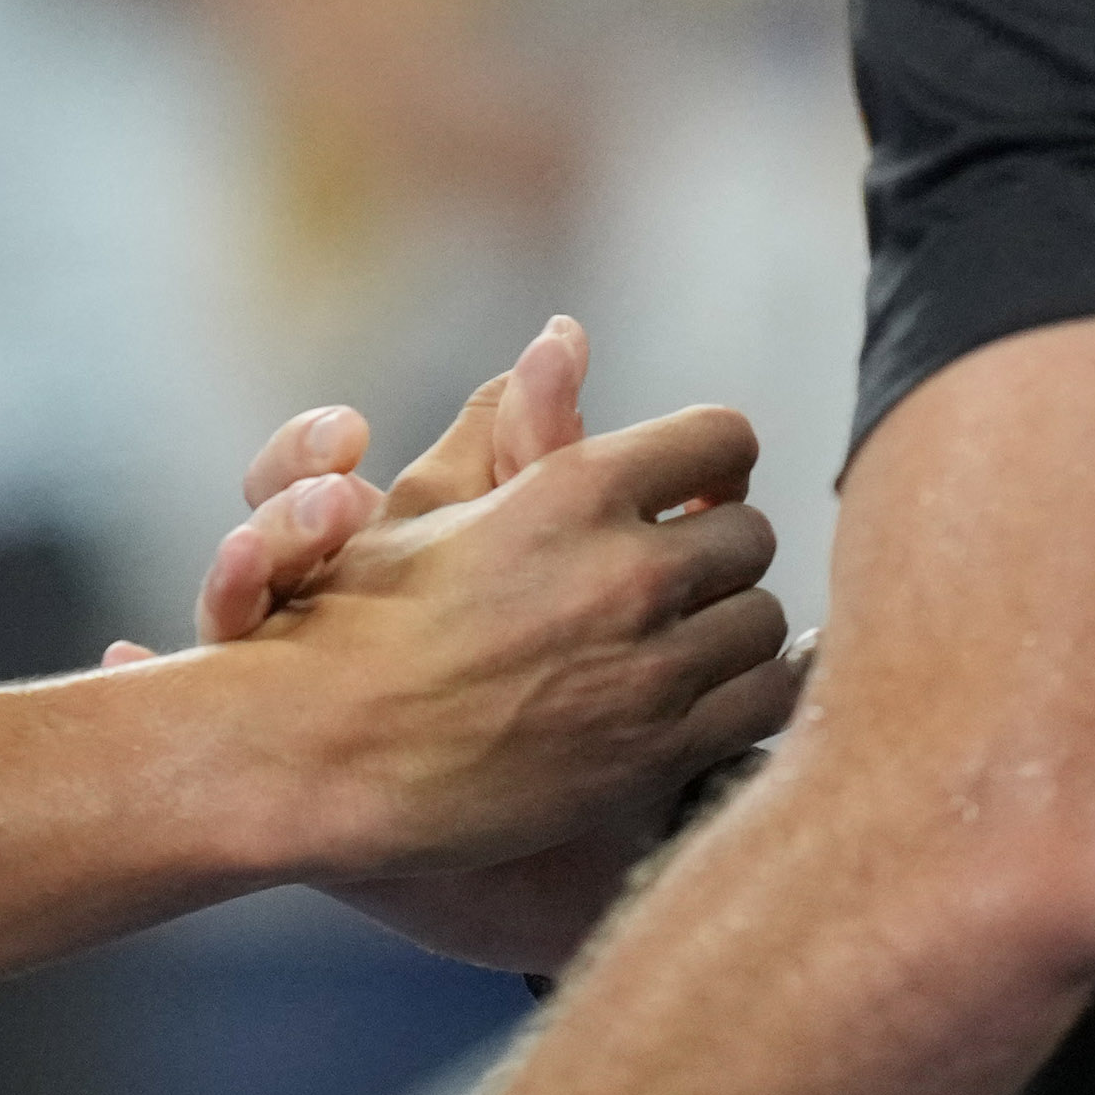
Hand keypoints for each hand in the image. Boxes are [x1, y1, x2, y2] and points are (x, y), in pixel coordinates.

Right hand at [128, 322, 803, 968]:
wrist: (329, 759)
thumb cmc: (364, 619)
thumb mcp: (427, 499)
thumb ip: (513, 415)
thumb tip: (567, 334)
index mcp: (577, 490)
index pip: (722, 439)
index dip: (711, 460)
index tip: (694, 486)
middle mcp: (628, 575)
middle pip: (751, 536)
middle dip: (718, 547)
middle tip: (682, 568)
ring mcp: (651, 671)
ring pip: (766, 624)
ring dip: (731, 624)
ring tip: (688, 635)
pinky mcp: (660, 754)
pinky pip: (763, 705)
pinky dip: (745, 695)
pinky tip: (706, 694)